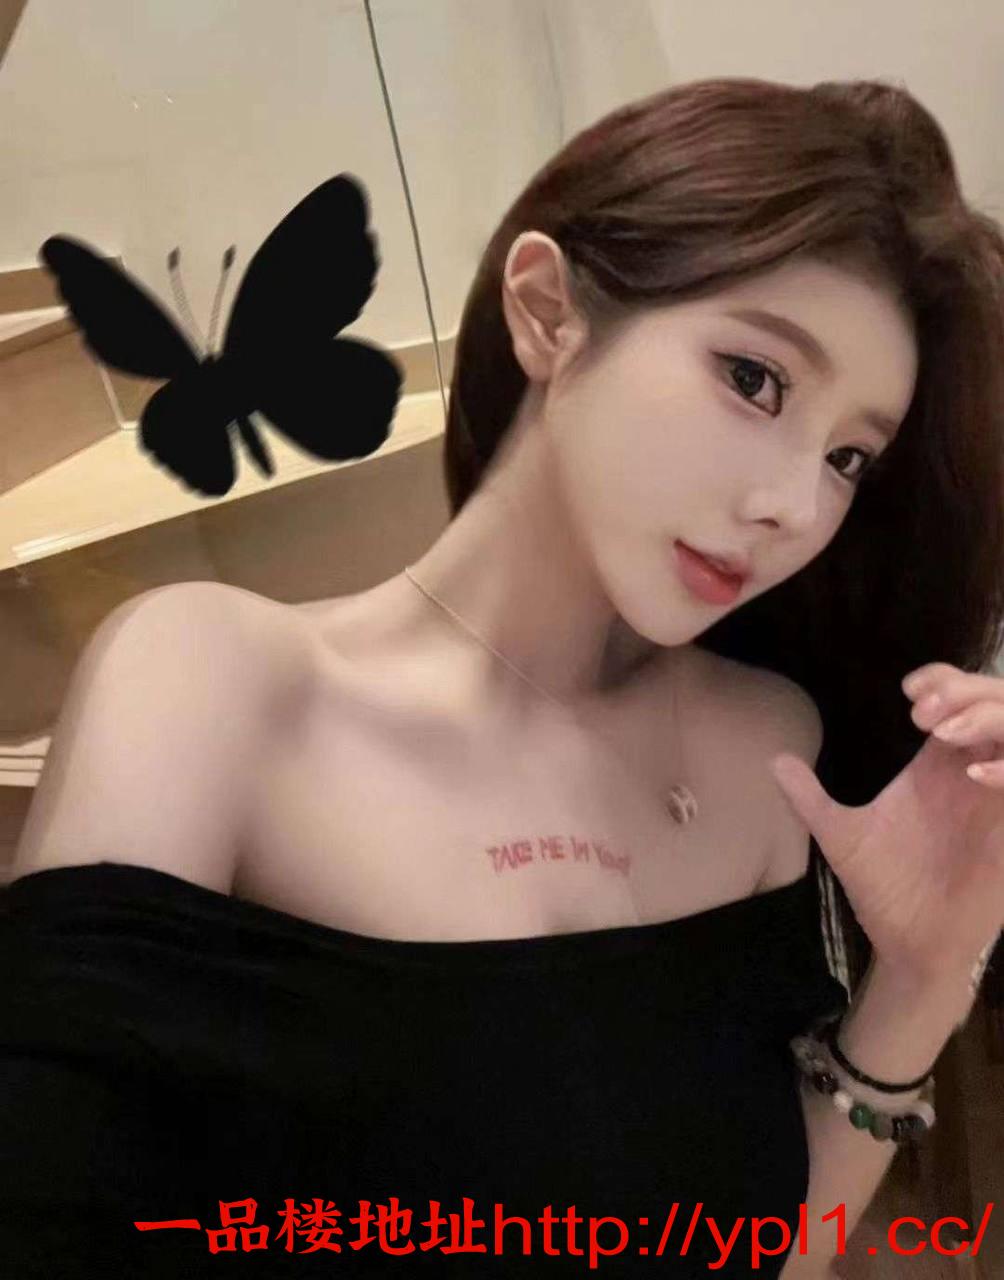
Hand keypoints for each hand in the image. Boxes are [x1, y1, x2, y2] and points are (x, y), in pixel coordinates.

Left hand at [768, 662, 1003, 984]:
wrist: (909, 946)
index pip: (956, 698)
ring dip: (989, 719)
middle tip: (921, 712)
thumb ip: (808, 797)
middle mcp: (971, 774)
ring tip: (941, 733)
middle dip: (966, 692)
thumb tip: (773, 760)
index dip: (942, 679)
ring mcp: (996, 802)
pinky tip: (973, 777)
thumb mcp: (840, 834)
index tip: (908, 690)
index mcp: (937, 765)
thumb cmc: (885, 889)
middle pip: (995, 702)